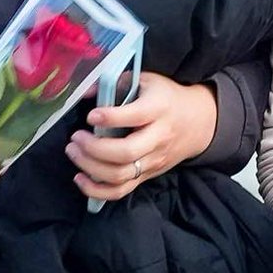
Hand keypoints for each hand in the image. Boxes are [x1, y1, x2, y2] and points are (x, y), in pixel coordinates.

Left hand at [66, 72, 215, 205]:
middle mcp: (158, 137)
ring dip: (91, 167)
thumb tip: (85, 92)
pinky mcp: (148, 175)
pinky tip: (81, 178)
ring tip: (74, 152)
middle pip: (126, 152)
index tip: (91, 116)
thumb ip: (117, 83)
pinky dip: (97, 190)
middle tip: (76, 137)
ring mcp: (153, 160)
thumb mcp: (147, 81)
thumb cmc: (166, 98)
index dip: (110, 118)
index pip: (135, 116)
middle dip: (94, 148)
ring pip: (121, 175)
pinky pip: (121, 191)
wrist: (199, 123)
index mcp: (159, 109)